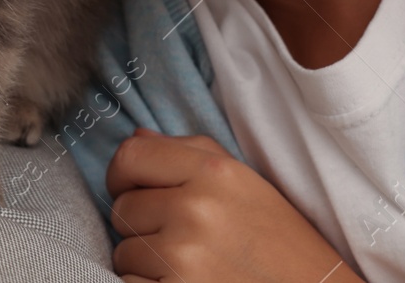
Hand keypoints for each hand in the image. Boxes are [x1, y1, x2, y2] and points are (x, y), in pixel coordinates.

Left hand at [105, 128, 363, 281]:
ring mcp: (184, 256)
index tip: (131, 192)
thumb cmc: (283, 247)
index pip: (129, 156)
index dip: (121, 177)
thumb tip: (136, 136)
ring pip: (123, 254)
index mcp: (214, 172)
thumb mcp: (247, 186)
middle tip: (181, 241)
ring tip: (190, 268)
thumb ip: (189, 154)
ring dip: (145, 265)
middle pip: (122, 209)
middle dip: (140, 227)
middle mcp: (196, 209)